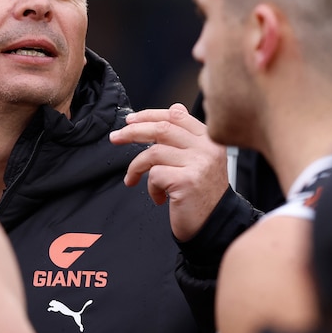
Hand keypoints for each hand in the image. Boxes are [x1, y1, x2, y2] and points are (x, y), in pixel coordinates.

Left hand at [109, 102, 229, 240]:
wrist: (216, 225)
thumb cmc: (203, 194)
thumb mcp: (200, 160)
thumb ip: (187, 136)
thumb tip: (175, 107)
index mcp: (210, 139)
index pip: (177, 116)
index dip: (149, 115)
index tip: (130, 121)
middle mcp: (207, 148)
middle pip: (162, 129)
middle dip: (132, 132)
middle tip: (115, 138)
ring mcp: (198, 164)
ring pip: (153, 153)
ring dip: (136, 167)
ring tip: (133, 178)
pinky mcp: (187, 181)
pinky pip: (154, 175)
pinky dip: (150, 187)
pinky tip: (159, 197)